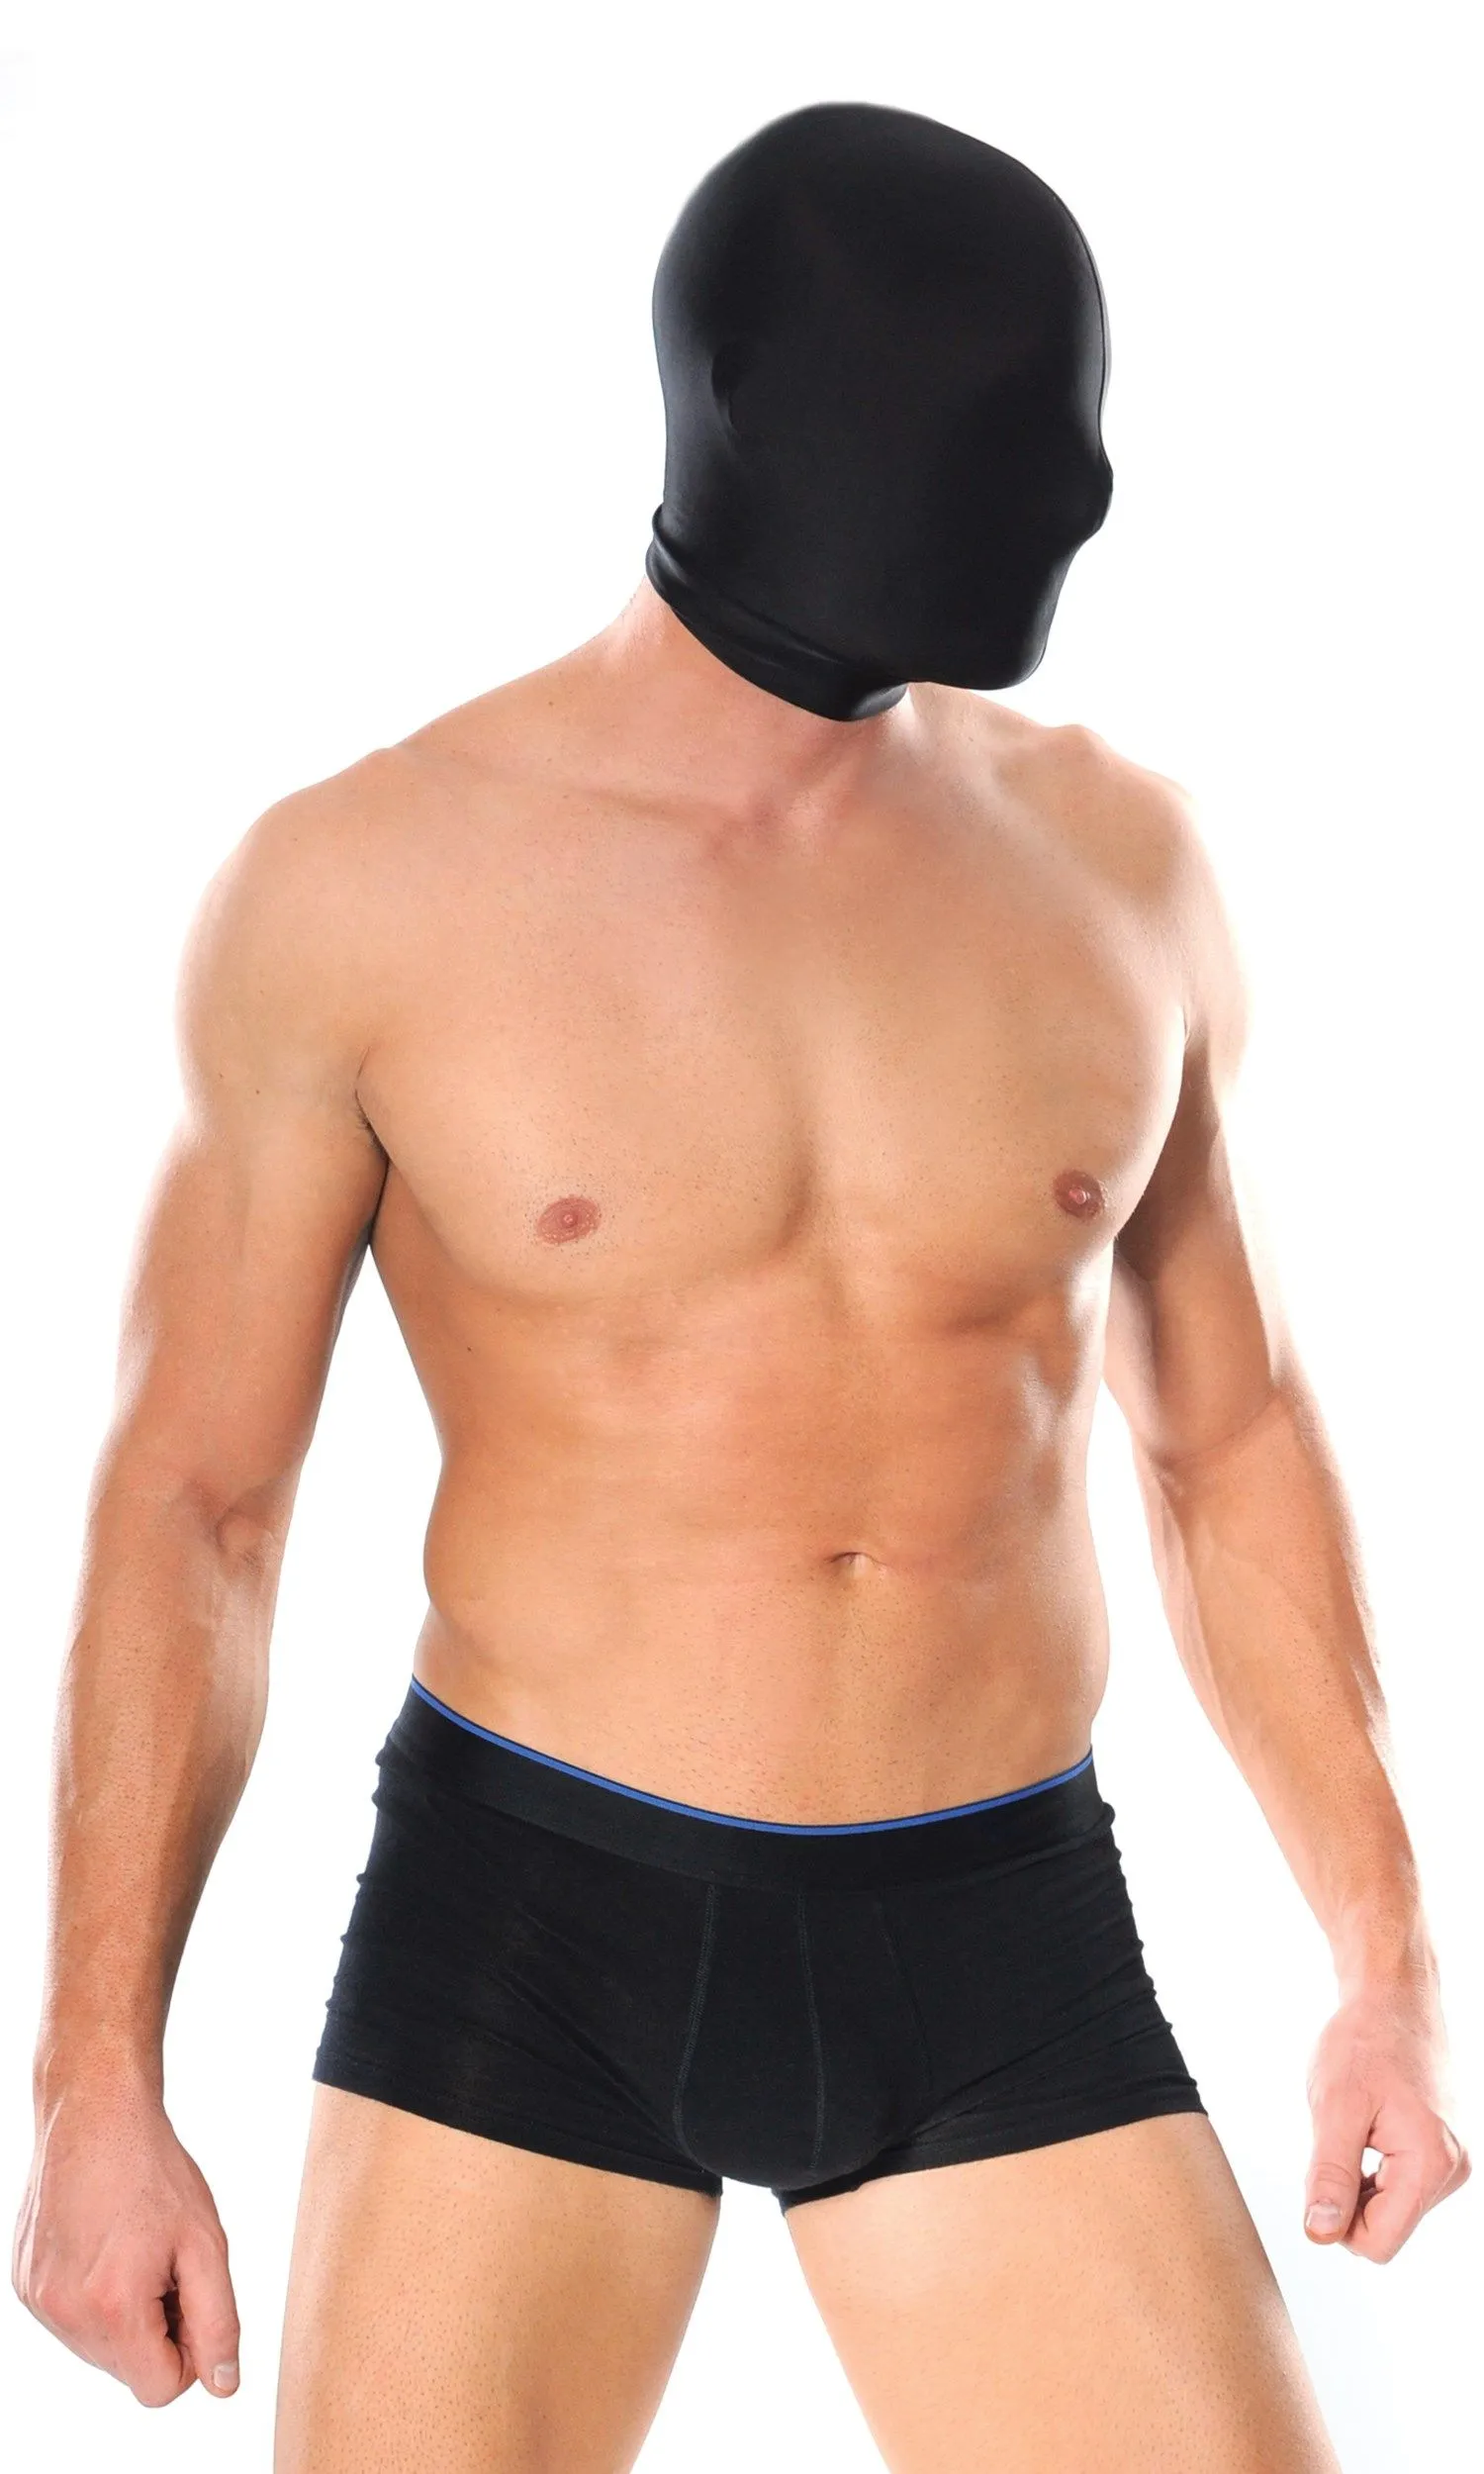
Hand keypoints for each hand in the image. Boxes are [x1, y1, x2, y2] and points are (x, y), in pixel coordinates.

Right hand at [13, 2076, 240, 2405]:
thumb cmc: (153, 2171)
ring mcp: (37, 2300)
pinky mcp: (23, 2283)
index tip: (193, 2301)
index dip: (190, 2351)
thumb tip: (223, 2384)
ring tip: (136, 2251)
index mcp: (113, 2308)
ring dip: (127, 2315)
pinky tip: (106, 2245)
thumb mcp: (205, 2243)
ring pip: (99, 2348)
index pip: (160, 2388)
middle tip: (166, 2265)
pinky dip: (95, 2296)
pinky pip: (70, 2319)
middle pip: (128, 2369)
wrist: (94, 2114)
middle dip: (157, 2329)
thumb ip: (218, 2321)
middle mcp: (65, 2314)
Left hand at [1304, 1976, 1470, 2262]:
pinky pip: (1402, 2185)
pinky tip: (1369, 2127)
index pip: (1379, 2242)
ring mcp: (1452, 2160)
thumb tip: (1320, 2233)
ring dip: (1361, 2178)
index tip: (1320, 2174)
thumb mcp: (1334, 2107)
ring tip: (1355, 2125)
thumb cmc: (1364, 2041)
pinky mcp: (1444, 2150)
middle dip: (1350, 2195)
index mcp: (1431, 2164)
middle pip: (1387, 2227)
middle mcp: (1453, 2170)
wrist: (1394, 1997)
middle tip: (1336, 2138)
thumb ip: (1330, 2175)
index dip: (1338, 2221)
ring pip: (1392, 2207)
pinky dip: (1375, 2166)